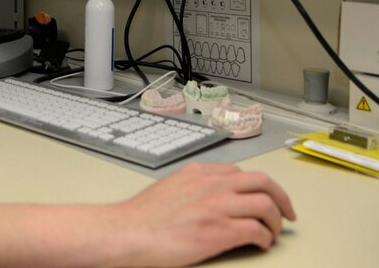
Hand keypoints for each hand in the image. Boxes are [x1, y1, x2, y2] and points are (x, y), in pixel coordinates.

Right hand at [111, 163, 295, 266]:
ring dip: (276, 221)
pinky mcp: (220, 231)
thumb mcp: (171, 187)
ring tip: (271, 234)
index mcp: (200, 172)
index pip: (242, 172)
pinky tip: (260, 245)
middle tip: (287, 214)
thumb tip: (212, 197)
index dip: (260, 187)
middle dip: (282, 198)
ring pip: (266, 204)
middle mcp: (212, 184)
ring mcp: (217, 206)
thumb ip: (195, 186)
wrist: (129, 231)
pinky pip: (258, 230)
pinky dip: (265, 238)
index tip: (267, 198)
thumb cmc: (144, 216)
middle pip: (263, 182)